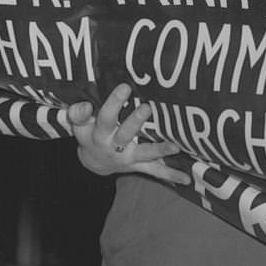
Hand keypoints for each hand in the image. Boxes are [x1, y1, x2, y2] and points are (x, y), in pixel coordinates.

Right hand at [67, 83, 189, 185]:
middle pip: (125, 134)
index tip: (125, 87)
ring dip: (160, 150)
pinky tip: (186, 178)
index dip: (114, 102)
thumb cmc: (90, 134)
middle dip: (135, 121)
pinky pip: (156, 171)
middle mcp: (115, 146)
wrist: (94, 162)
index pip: (105, 116)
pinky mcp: (140, 166)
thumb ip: (79, 114)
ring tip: (175, 147)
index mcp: (100, 133)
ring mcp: (129, 158)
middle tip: (146, 107)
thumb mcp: (80, 125)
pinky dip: (171, 175)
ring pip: (145, 154)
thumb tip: (85, 105)